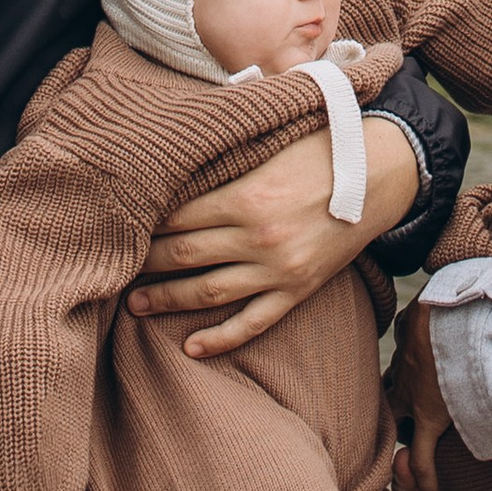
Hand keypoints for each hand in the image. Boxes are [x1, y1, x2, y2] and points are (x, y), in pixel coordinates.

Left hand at [128, 118, 420, 358]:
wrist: (381, 173)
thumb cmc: (319, 148)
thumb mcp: (270, 142)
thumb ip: (227, 157)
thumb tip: (178, 161)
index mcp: (246, 195)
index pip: (177, 217)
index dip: (145, 224)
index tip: (120, 226)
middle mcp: (258, 237)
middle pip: (183, 257)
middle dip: (143, 264)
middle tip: (110, 270)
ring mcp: (278, 269)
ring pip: (208, 294)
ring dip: (167, 301)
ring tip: (135, 306)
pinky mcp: (297, 290)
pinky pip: (253, 323)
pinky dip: (220, 339)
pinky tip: (192, 347)